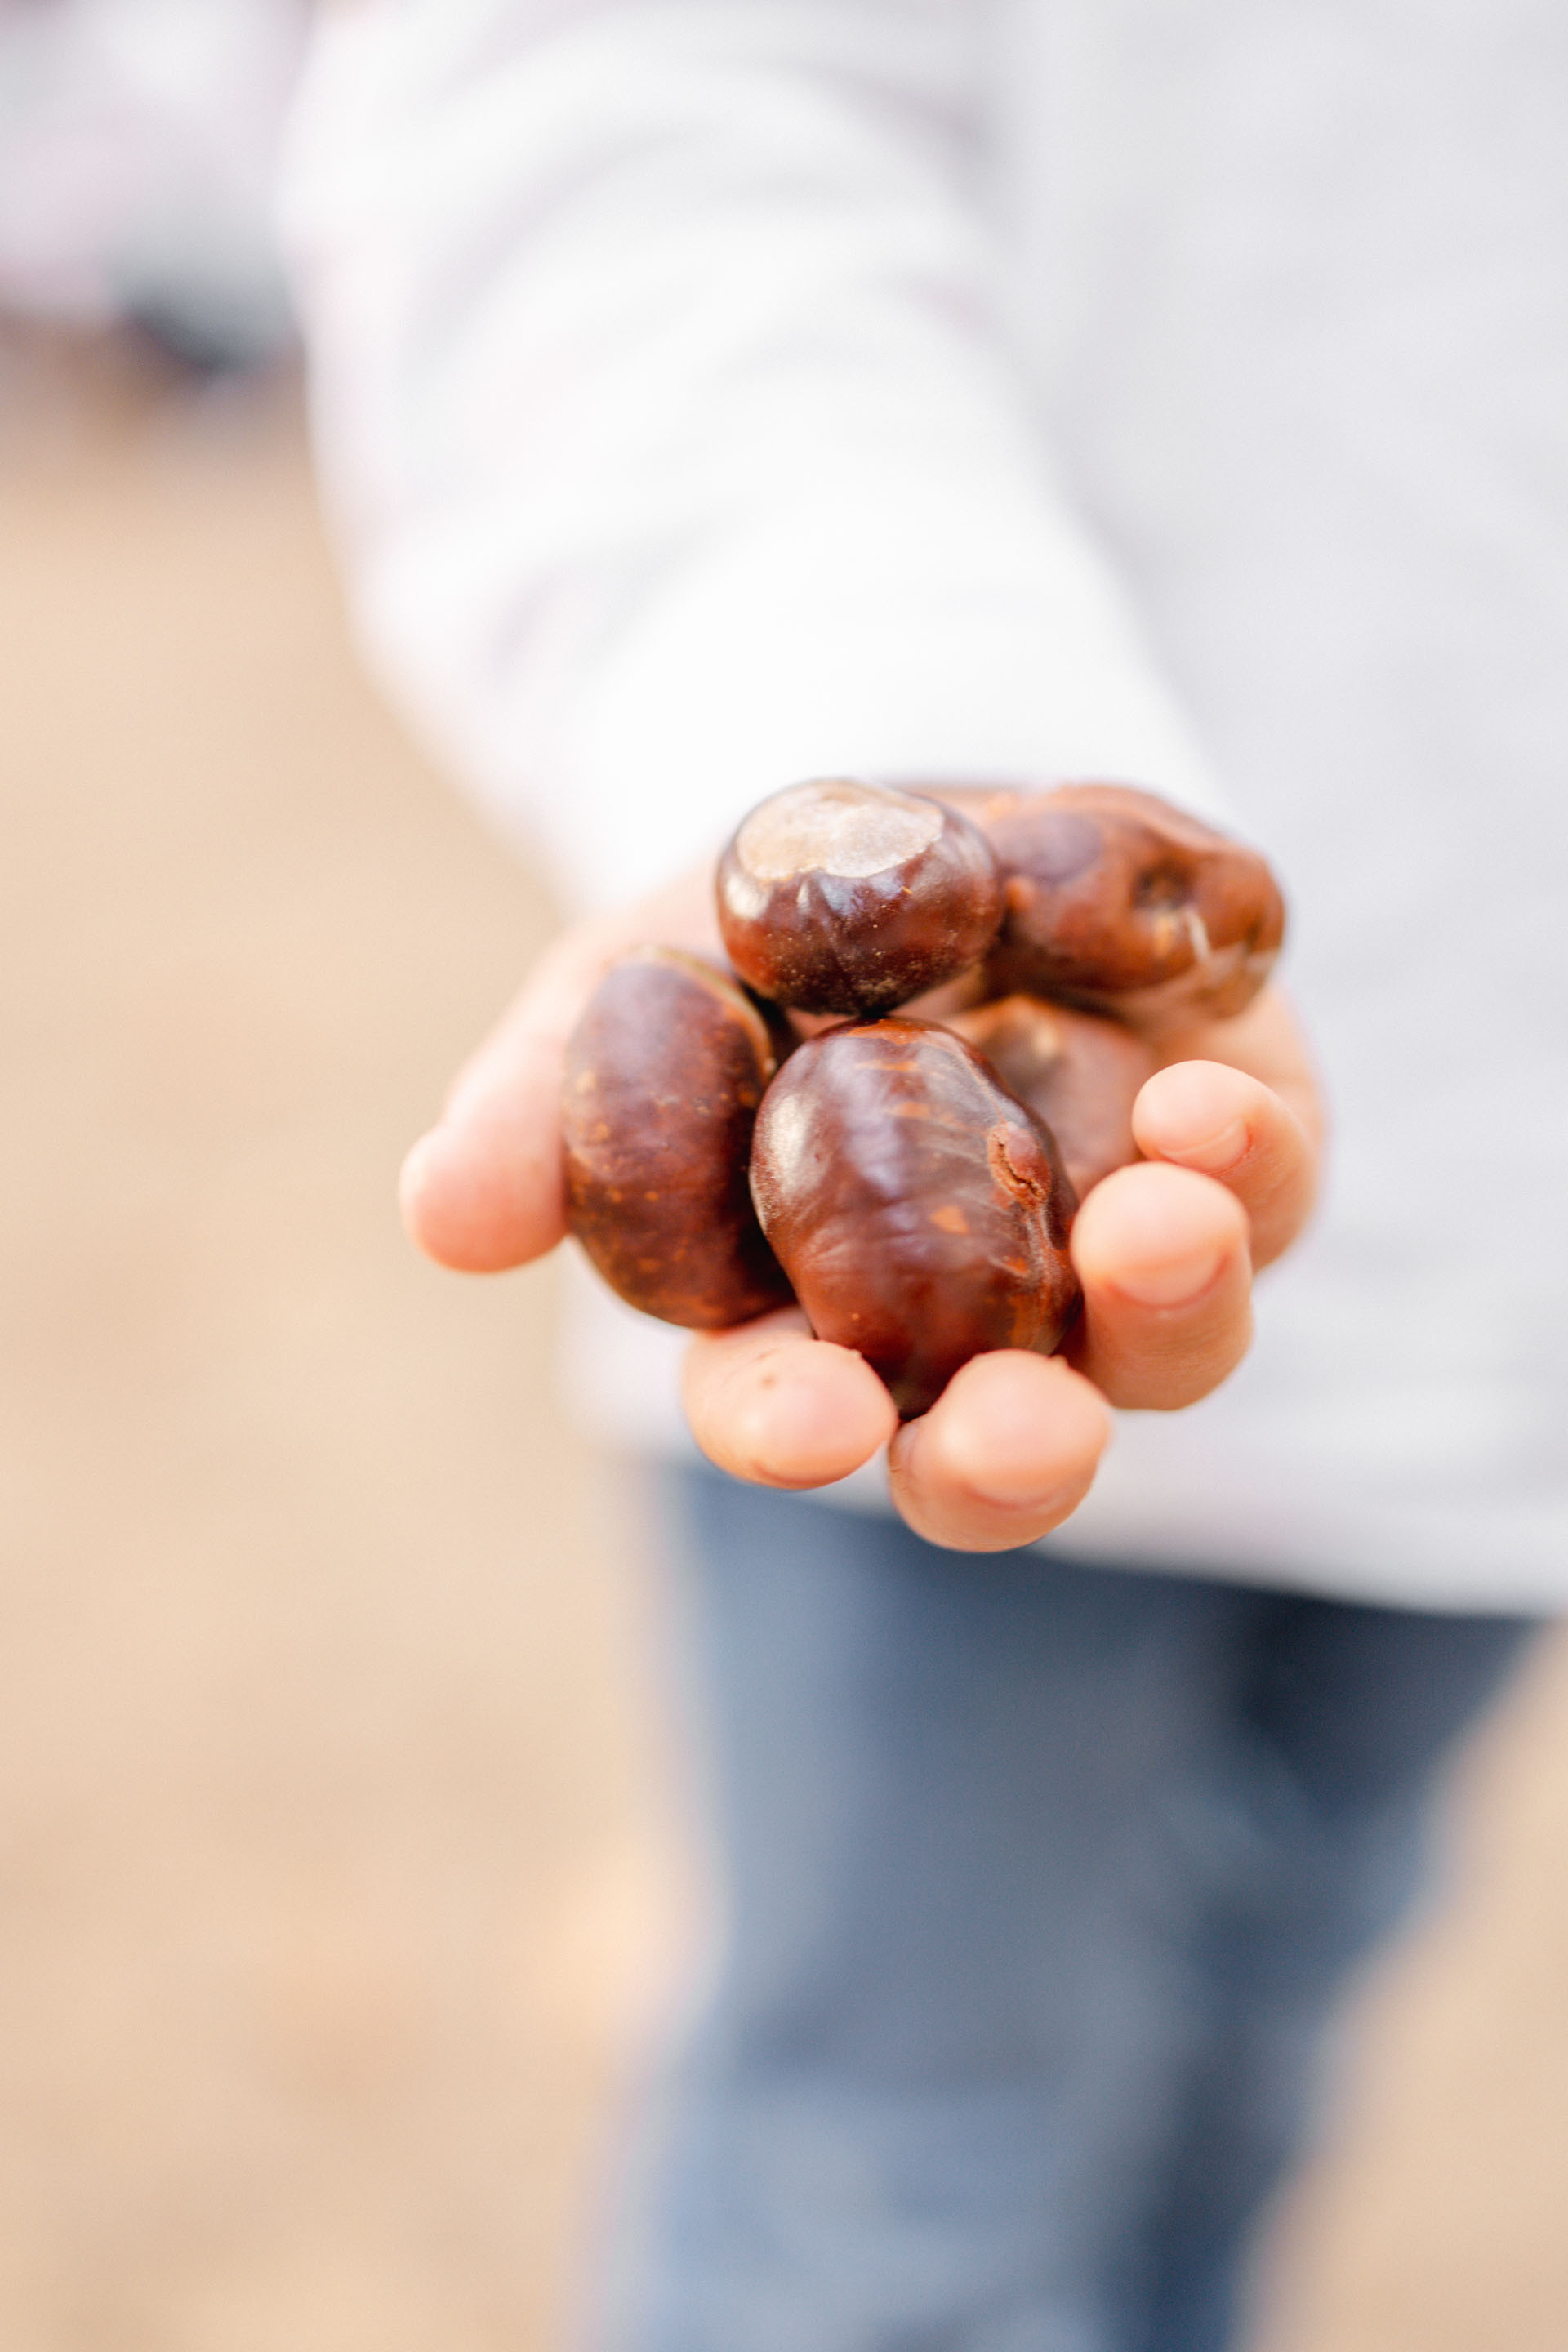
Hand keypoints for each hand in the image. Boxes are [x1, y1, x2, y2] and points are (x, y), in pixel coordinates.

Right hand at [401, 865, 1323, 1551]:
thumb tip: (439, 1214)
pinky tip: (1210, 1107)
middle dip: (1010, 1450)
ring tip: (1155, 1226)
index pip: (791, 1408)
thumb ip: (544, 1104)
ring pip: (1165, 1340)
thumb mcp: (620, 991)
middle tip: (1018, 1428)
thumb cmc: (738, 937)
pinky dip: (1247, 1159)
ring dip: (1168, 1304)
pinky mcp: (1239, 1150)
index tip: (807, 1422)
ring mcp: (1117, 1246)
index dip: (789, 1426)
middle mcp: (975, 1319)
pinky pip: (1265, 1184)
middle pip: (1003, 1442)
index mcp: (807, 1315)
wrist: (913, 809)